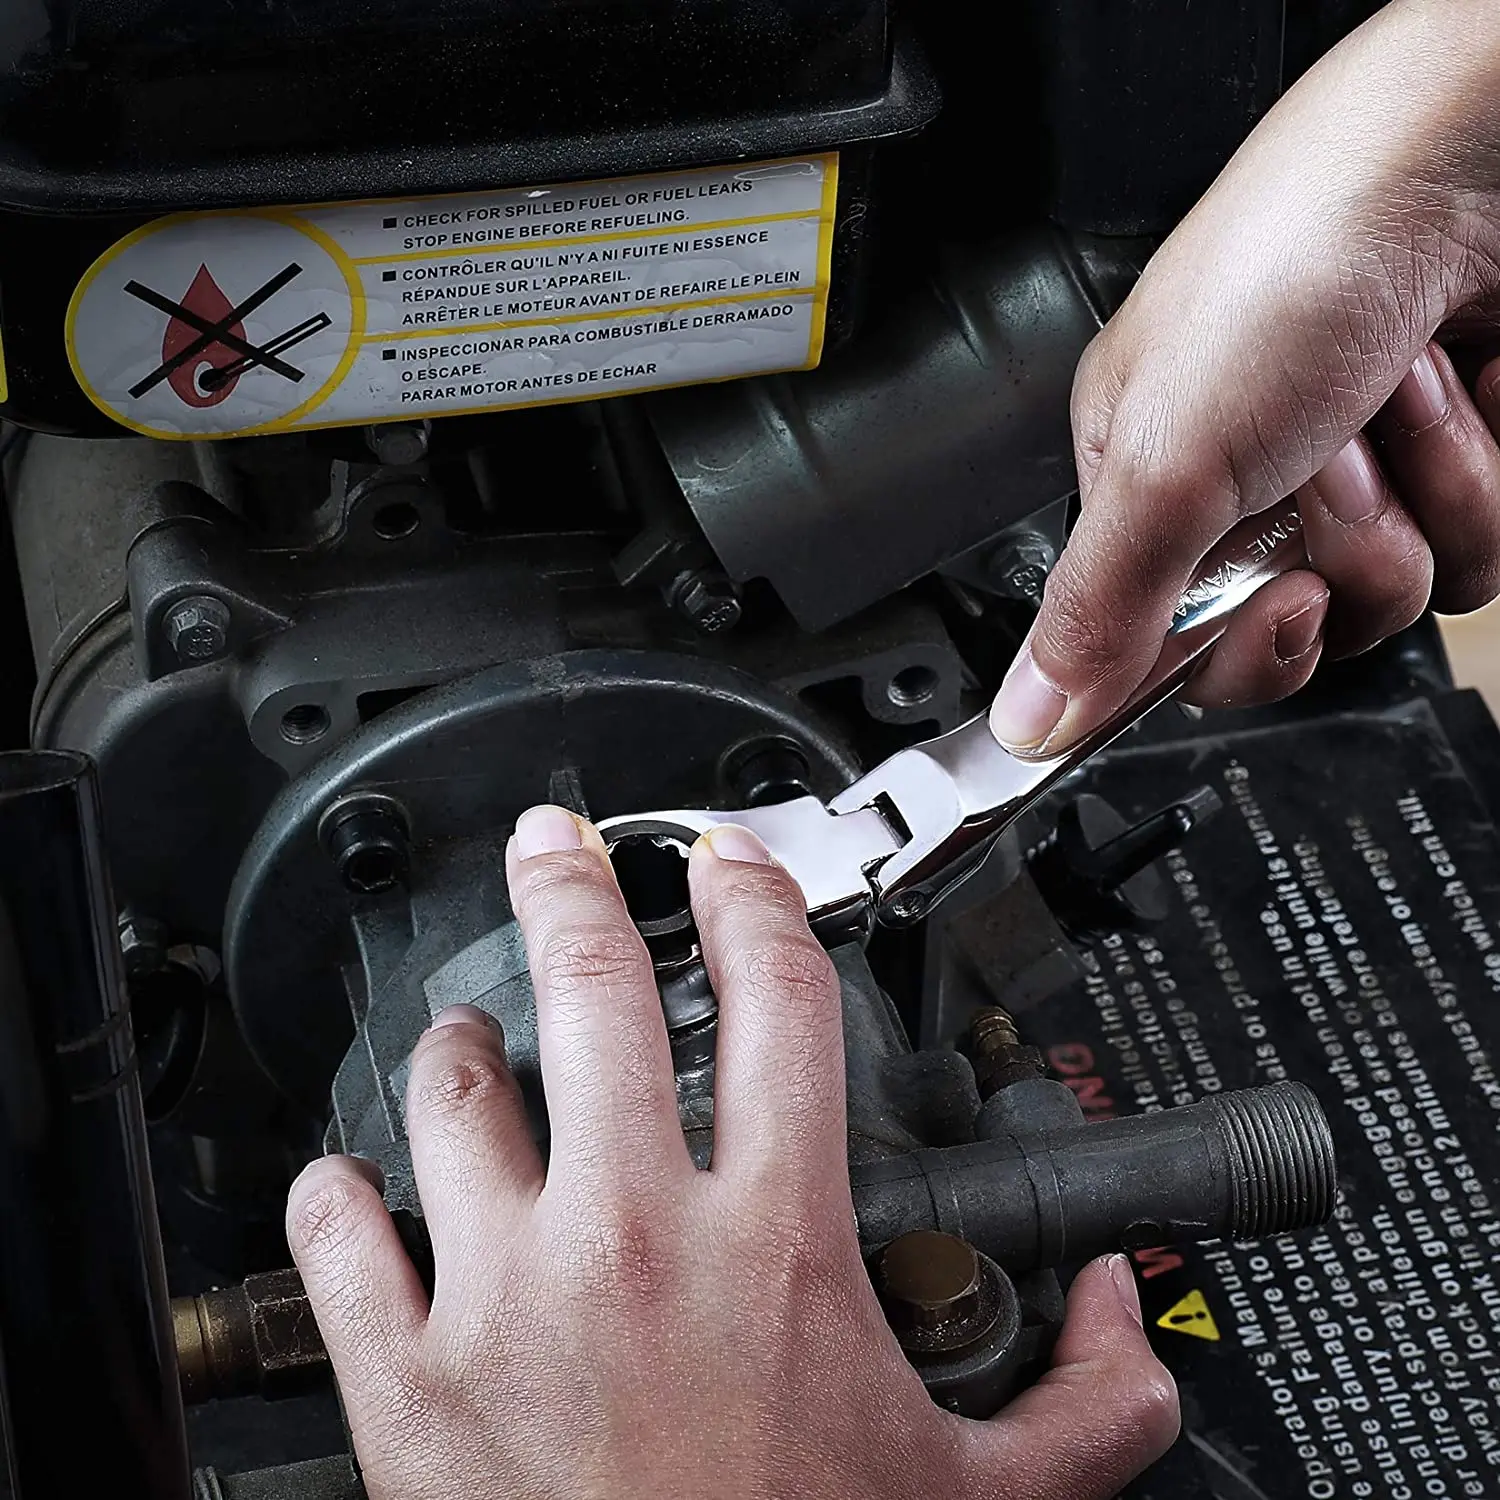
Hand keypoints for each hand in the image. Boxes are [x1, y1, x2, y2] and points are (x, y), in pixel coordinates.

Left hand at [286, 805, 1177, 1499]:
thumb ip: (1087, 1406)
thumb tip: (1131, 1319)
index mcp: (776, 1243)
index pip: (777, 998)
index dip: (754, 900)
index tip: (729, 864)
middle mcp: (635, 1239)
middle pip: (594, 993)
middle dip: (569, 889)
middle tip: (554, 846)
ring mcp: (507, 1300)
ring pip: (454, 1098)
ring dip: (455, 1048)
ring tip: (465, 1032)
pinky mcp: (407, 1385)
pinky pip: (340, 1240)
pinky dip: (338, 1196)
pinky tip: (352, 1185)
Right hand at [991, 0, 1499, 754]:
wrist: (1457, 164)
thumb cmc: (1292, 263)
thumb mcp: (1165, 462)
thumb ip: (1098, 607)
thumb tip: (1030, 716)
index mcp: (1147, 486)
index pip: (1177, 643)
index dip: (1238, 648)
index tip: (1275, 605)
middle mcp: (1248, 487)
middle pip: (1302, 627)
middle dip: (1341, 560)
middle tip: (1327, 478)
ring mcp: (1359, 473)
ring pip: (1404, 591)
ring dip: (1422, 499)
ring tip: (1392, 399)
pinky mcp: (1451, 459)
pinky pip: (1479, 543)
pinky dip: (1479, 470)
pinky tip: (1454, 386)